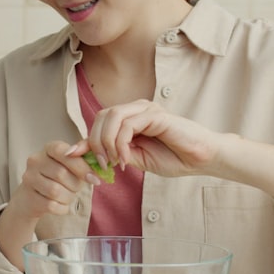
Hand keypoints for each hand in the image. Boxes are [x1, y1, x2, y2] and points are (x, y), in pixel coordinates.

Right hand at [0, 140, 101, 268]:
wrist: (32, 197)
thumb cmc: (57, 177)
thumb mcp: (70, 164)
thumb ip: (85, 158)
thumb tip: (100, 163)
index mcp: (48, 148)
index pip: (64, 152)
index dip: (81, 166)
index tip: (94, 178)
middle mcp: (35, 161)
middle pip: (61, 174)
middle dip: (75, 185)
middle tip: (77, 188)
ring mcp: (29, 179)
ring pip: (55, 191)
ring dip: (68, 197)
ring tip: (68, 196)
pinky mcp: (29, 197)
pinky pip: (51, 205)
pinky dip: (62, 208)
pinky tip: (61, 205)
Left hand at [82, 99, 223, 176]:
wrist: (202, 159)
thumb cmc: (174, 158)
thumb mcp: (136, 158)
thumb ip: (115, 153)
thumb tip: (88, 154)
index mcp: (131, 118)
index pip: (100, 122)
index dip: (84, 138)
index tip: (71, 154)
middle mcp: (137, 109)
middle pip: (101, 116)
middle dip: (95, 142)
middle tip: (102, 164)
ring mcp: (146, 109)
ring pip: (111, 117)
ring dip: (106, 143)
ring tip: (114, 162)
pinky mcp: (155, 115)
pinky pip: (127, 125)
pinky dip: (120, 144)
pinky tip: (125, 159)